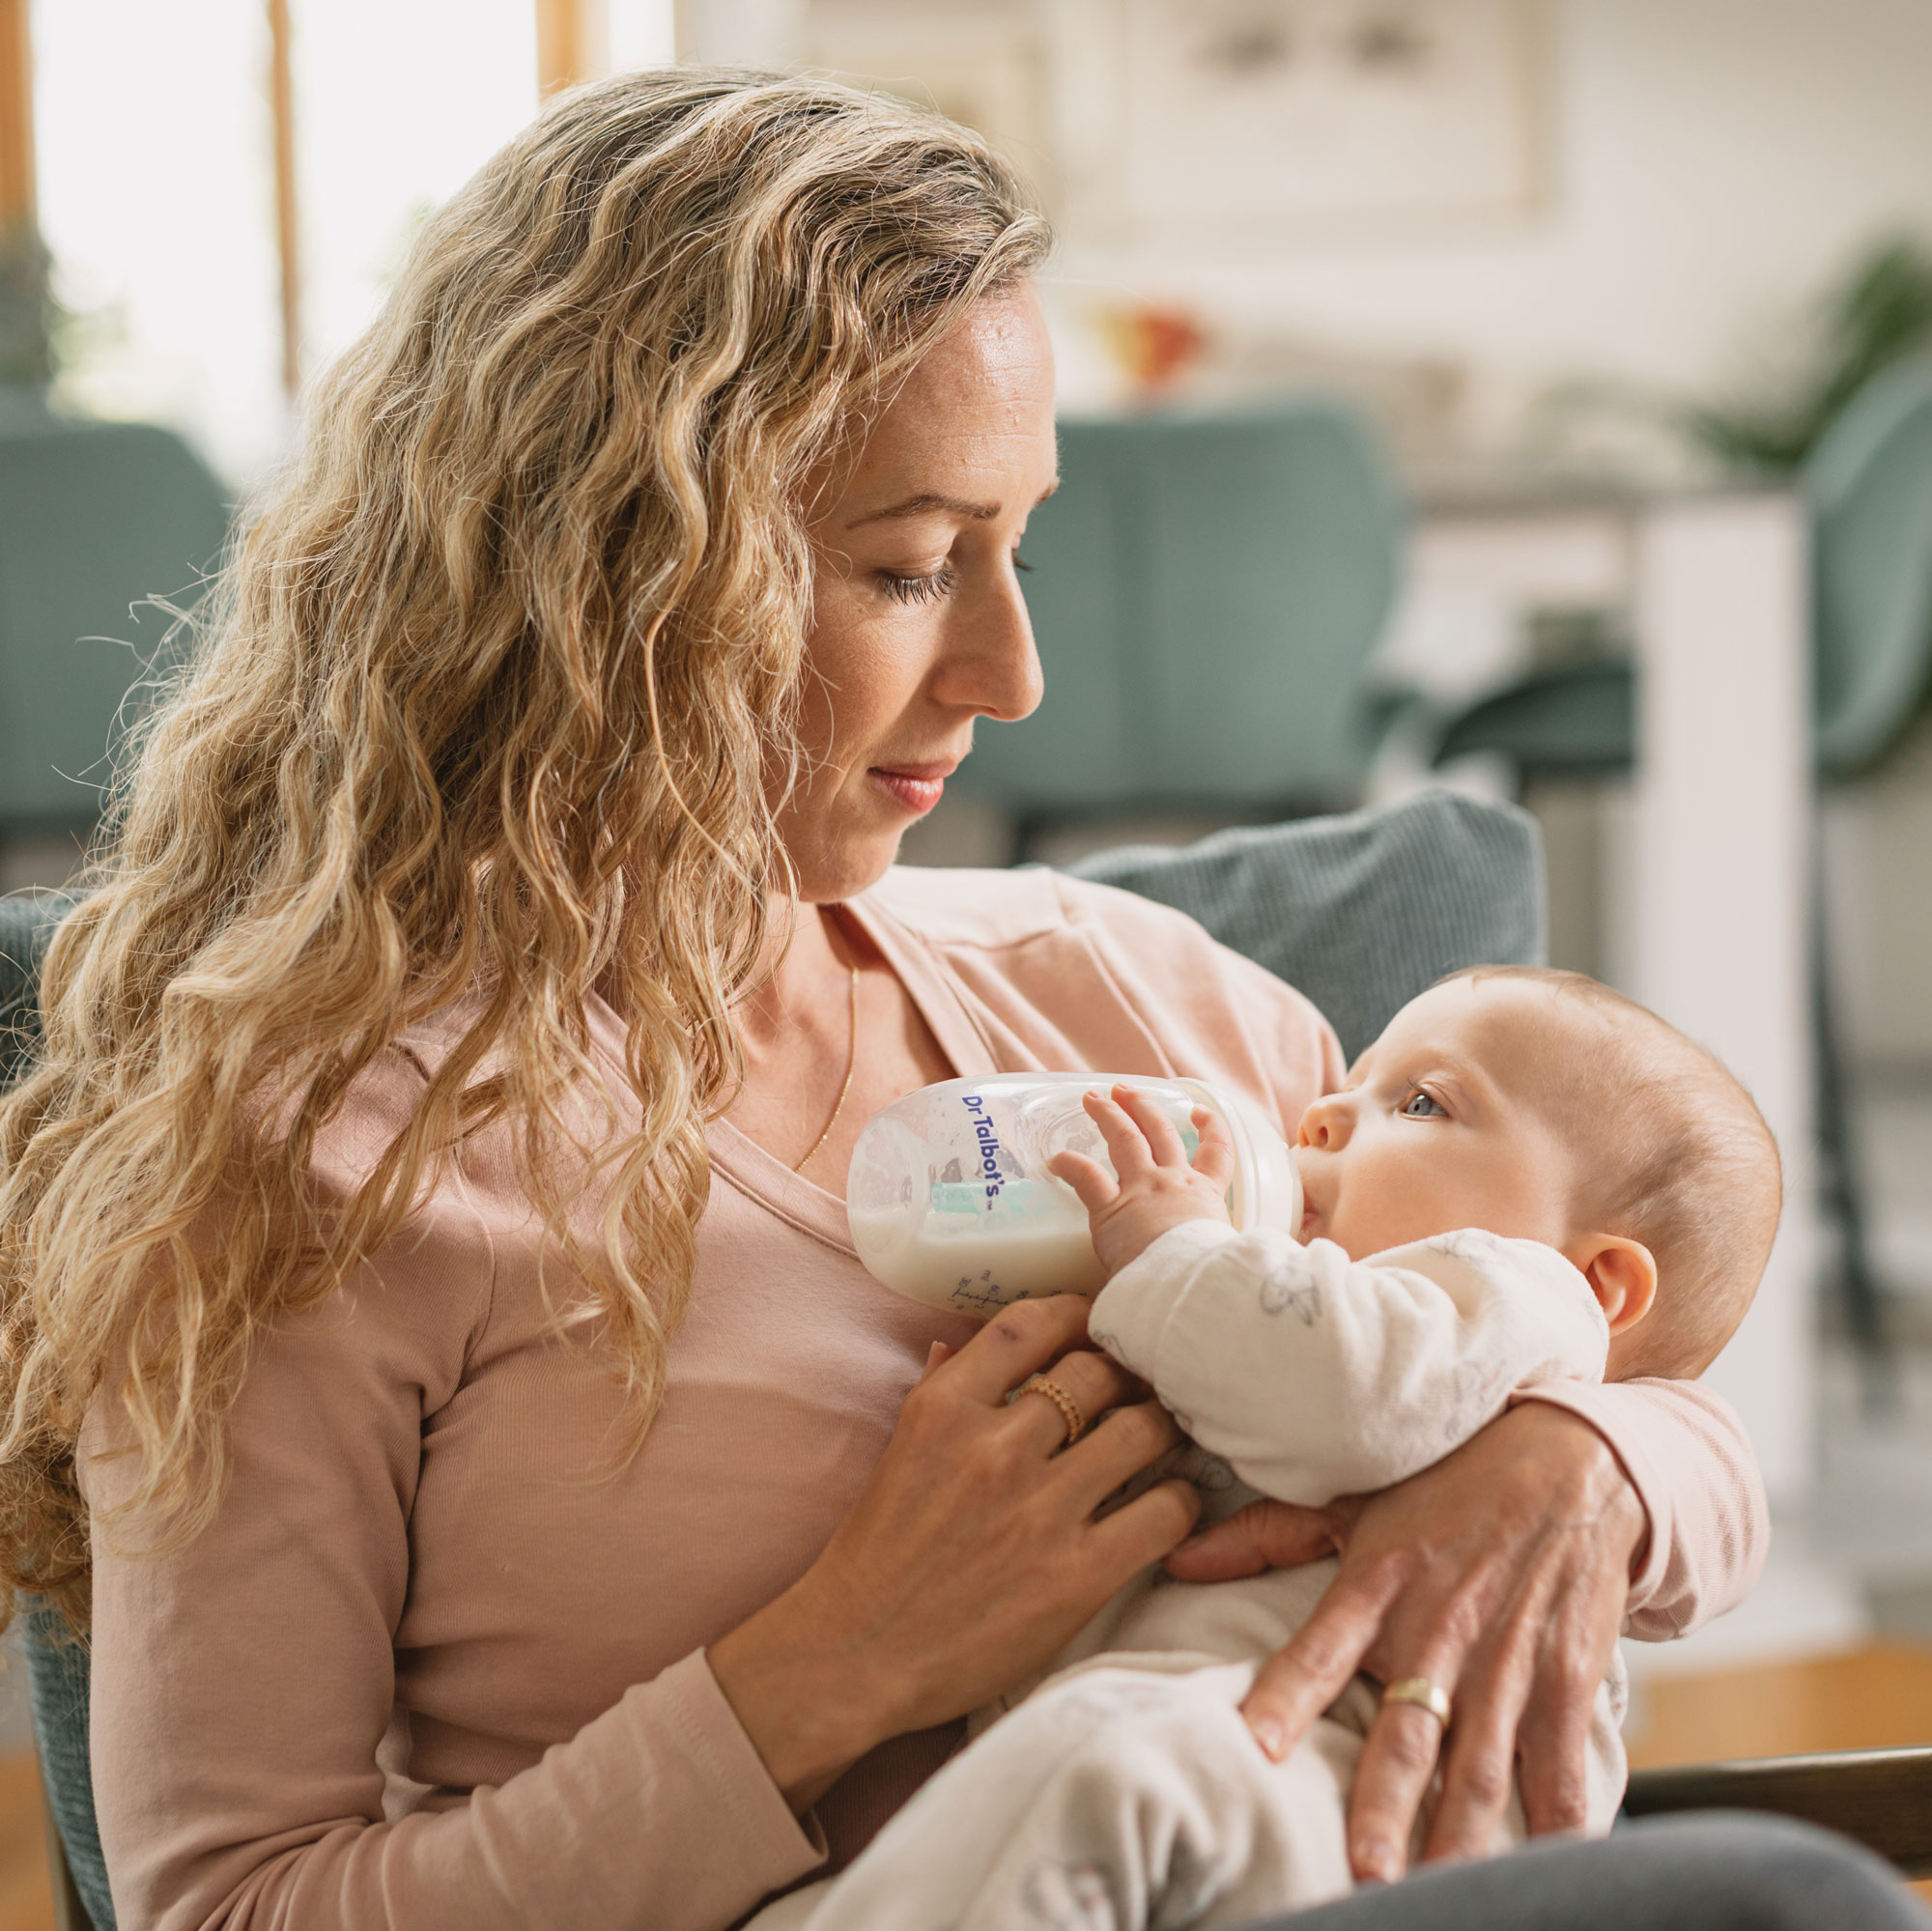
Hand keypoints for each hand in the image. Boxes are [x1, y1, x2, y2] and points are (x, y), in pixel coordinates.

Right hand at [709, 1294, 1199, 1808]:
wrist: (855, 1656)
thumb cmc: (876, 1556)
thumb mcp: (898, 1453)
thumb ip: (938, 1393)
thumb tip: (959, 1342)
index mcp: (943, 1409)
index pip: (1029, 1324)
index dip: (1076, 1313)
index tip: (1097, 1323)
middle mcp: (994, 1447)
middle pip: (1097, 1369)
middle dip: (1128, 1370)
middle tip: (1145, 1382)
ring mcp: (1038, 1511)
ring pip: (1141, 1430)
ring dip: (1162, 1426)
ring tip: (1167, 1435)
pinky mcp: (1076, 1575)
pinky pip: (1163, 1512)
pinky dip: (1178, 1500)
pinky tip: (1169, 1503)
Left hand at [1048, 1086, 1233, 1276]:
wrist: (1192, 1283)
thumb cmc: (1212, 1278)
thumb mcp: (1224, 1255)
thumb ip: (1217, 1249)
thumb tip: (1220, 1269)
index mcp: (1206, 1196)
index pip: (1216, 1153)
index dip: (1210, 1127)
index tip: (1198, 1112)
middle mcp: (1174, 1182)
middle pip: (1160, 1133)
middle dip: (1142, 1107)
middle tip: (1125, 1091)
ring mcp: (1143, 1189)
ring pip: (1125, 1140)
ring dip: (1109, 1115)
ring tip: (1094, 1099)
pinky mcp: (1112, 1208)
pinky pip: (1086, 1176)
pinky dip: (1070, 1165)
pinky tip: (1056, 1160)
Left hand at [1164, 1402, 1645, 1881]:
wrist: (1573, 1460)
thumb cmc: (1449, 1480)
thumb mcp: (1354, 1499)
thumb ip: (1266, 1534)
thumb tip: (1179, 1555)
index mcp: (1379, 1584)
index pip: (1320, 1648)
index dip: (1287, 1696)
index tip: (1255, 1746)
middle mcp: (1440, 1630)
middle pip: (1407, 1734)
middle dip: (1387, 1807)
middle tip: (1365, 1870)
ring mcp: (1507, 1663)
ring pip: (1481, 1768)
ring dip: (1460, 1837)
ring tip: (1434, 1890)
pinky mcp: (1566, 1681)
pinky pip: (1562, 1767)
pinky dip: (1559, 1823)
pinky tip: (1545, 1866)